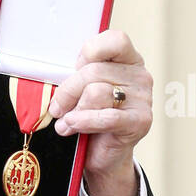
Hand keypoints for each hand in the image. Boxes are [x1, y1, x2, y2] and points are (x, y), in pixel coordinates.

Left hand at [47, 29, 151, 195]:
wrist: (103, 155)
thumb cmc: (90, 118)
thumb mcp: (80, 90)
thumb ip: (76, 76)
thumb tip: (52, 75)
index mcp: (127, 60)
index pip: (114, 40)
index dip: (89, 53)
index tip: (74, 69)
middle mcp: (139, 76)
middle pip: (93, 71)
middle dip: (68, 92)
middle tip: (57, 108)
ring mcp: (143, 99)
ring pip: (96, 93)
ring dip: (74, 110)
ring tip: (67, 122)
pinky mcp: (140, 121)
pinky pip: (106, 117)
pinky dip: (83, 122)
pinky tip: (72, 127)